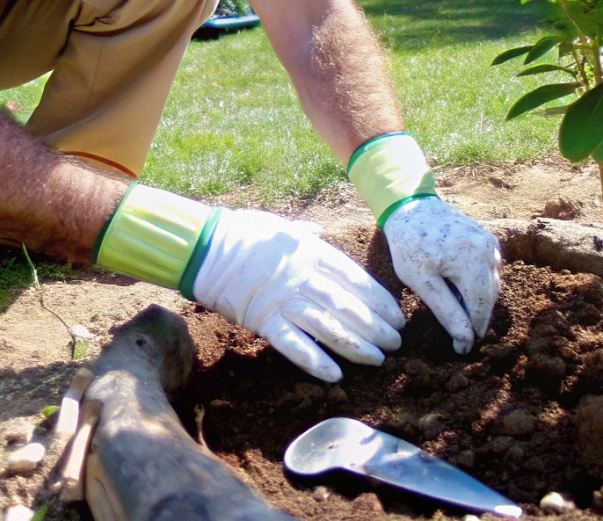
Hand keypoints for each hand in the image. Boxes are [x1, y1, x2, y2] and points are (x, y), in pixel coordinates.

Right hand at [192, 209, 404, 382]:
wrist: (205, 248)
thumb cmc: (243, 233)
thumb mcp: (281, 226)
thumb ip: (306, 233)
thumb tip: (319, 231)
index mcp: (312, 252)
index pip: (356, 279)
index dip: (380, 301)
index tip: (397, 317)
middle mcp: (303, 277)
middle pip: (348, 306)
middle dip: (376, 327)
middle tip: (396, 344)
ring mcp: (283, 300)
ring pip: (328, 327)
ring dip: (356, 346)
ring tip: (377, 360)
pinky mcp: (264, 321)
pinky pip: (294, 345)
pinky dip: (315, 361)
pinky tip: (336, 375)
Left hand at [384, 198, 501, 353]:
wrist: (412, 208)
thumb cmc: (410, 245)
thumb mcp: (421, 282)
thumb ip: (446, 311)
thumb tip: (465, 339)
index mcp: (471, 261)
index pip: (481, 307)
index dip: (473, 330)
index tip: (461, 349)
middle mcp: (488, 251)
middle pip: (490, 297)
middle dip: (476, 317)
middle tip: (459, 335)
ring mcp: (491, 244)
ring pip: (493, 285)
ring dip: (478, 302)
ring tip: (456, 310)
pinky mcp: (489, 240)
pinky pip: (491, 271)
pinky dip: (479, 285)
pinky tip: (459, 289)